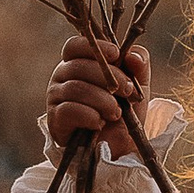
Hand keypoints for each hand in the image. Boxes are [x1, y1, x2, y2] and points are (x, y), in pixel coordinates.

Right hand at [46, 34, 150, 151]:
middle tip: (128, 91)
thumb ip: (138, 64)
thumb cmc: (125, 112)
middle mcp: (62, 77)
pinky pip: (68, 110)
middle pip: (78, 66)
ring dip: (102, 100)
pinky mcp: (55, 120)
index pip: (75, 45)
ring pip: (75, 88)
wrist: (120, 147)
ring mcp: (55, 98)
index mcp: (78, 63)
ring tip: (117, 113)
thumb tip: (131, 54)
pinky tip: (101, 123)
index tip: (116, 54)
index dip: (94, 46)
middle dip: (108, 77)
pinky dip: (89, 115)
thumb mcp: (138, 85)